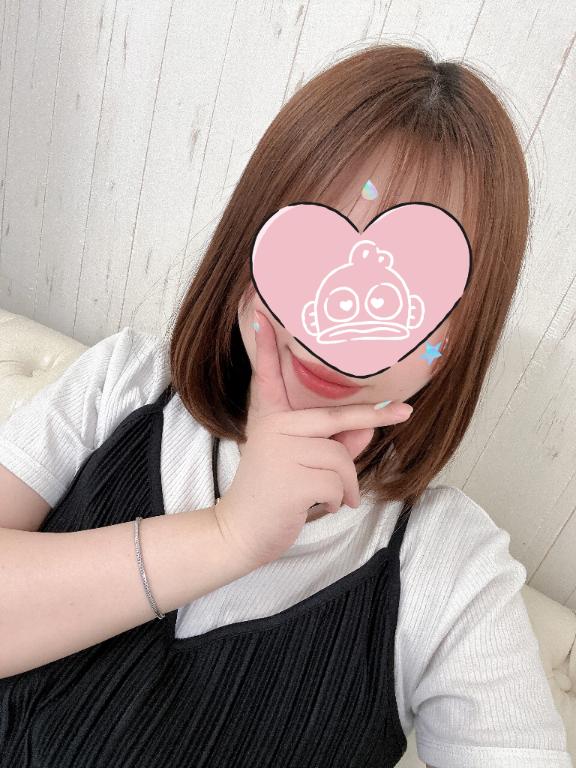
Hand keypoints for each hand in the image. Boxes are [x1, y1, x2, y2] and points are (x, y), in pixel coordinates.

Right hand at [213, 310, 412, 568]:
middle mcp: (274, 427)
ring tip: (324, 498)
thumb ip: (337, 442)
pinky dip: (339, 501)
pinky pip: (340, 485)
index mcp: (271, 418)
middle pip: (336, 418)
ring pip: (342, 460)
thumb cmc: (276, 493)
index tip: (260, 313)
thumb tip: (369, 425)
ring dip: (345, 486)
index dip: (267, 346)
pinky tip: (316, 507)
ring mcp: (282, 451)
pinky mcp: (293, 478)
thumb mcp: (305, 462)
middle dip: (374, 419)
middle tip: (406, 412)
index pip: (267, 376)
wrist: (242, 532)